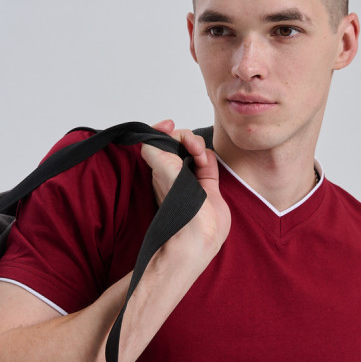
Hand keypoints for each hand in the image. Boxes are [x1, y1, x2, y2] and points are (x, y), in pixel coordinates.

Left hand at [140, 120, 230, 256]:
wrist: (198, 236)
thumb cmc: (178, 210)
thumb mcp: (164, 174)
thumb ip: (156, 153)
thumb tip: (151, 138)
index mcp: (161, 168)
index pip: (159, 140)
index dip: (164, 130)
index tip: (170, 125)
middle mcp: (175, 171)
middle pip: (180, 141)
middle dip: (186, 137)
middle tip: (192, 148)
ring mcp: (192, 177)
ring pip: (196, 148)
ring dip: (199, 147)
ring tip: (200, 160)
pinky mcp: (208, 183)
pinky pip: (209, 160)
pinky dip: (209, 158)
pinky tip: (206, 166)